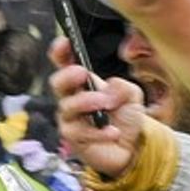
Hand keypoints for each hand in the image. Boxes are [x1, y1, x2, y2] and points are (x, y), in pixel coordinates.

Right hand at [48, 58, 146, 180]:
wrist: (131, 147)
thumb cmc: (124, 117)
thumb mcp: (132, 95)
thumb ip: (122, 86)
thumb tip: (108, 91)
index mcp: (83, 83)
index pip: (65, 63)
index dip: (60, 52)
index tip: (64, 43)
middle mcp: (71, 99)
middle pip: (57, 83)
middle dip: (67, 76)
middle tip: (83, 74)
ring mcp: (70, 119)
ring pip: (67, 107)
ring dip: (86, 102)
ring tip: (106, 104)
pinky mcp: (74, 139)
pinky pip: (80, 133)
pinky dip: (99, 132)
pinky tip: (114, 132)